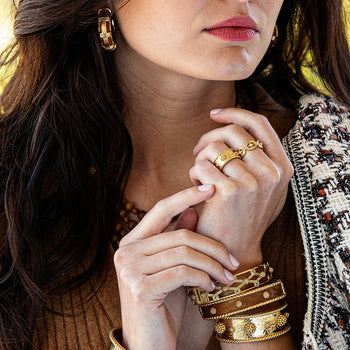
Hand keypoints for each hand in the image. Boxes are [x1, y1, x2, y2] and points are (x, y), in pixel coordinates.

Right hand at [114, 185, 238, 349]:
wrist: (149, 346)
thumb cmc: (163, 306)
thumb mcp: (174, 269)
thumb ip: (178, 239)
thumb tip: (192, 210)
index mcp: (132, 242)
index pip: (161, 209)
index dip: (185, 196)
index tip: (209, 189)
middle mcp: (126, 251)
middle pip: (181, 234)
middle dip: (213, 246)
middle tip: (232, 260)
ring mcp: (130, 268)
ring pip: (185, 251)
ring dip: (212, 265)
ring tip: (226, 277)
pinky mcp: (140, 287)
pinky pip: (183, 271)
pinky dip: (203, 278)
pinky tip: (209, 289)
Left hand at [190, 108, 293, 268]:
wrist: (234, 249)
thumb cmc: (245, 216)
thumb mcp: (267, 188)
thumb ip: (262, 159)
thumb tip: (240, 125)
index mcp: (282, 167)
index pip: (259, 124)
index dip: (234, 113)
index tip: (214, 114)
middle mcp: (271, 173)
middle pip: (232, 131)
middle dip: (209, 138)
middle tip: (199, 152)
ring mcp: (251, 182)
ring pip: (214, 148)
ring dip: (200, 159)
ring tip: (200, 175)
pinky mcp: (228, 192)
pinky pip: (201, 165)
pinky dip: (194, 173)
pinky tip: (196, 187)